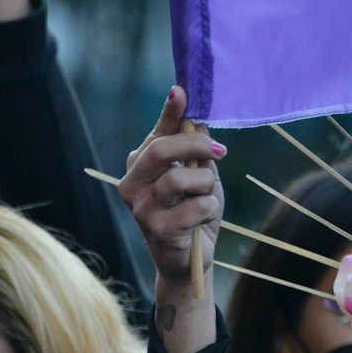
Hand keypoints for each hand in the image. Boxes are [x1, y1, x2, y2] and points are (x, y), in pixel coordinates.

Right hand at [120, 87, 225, 289]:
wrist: (191, 260)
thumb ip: (196, 151)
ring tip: (208, 195)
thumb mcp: (199, 176)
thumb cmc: (194, 212)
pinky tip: (205, 216)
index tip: (180, 91)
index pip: (157, 132)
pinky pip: (195, 207)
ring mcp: (140, 208)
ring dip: (205, 184)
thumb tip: (199, 122)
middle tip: (219, 151)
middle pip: (162, 150)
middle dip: (197, 145)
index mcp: (140, 164)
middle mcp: (132, 183)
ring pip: (180, 178)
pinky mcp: (156, 230)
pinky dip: (210, 208)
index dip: (170, 111)